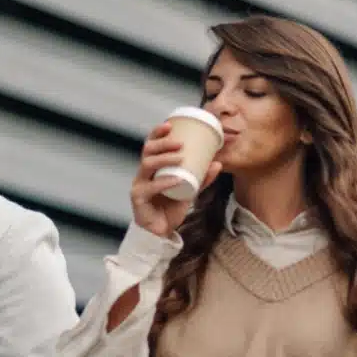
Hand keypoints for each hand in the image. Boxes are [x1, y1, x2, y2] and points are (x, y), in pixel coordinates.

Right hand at [131, 121, 221, 237]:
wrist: (161, 232)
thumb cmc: (171, 207)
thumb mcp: (190, 190)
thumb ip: (202, 178)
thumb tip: (218, 163)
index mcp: (152, 168)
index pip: (151, 145)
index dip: (157, 133)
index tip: (170, 124)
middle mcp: (143, 174)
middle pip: (147, 151)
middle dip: (163, 143)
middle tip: (180, 142)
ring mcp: (139, 186)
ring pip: (146, 165)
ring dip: (164, 158)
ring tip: (180, 157)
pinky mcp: (138, 199)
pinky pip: (150, 187)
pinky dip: (164, 182)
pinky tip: (177, 179)